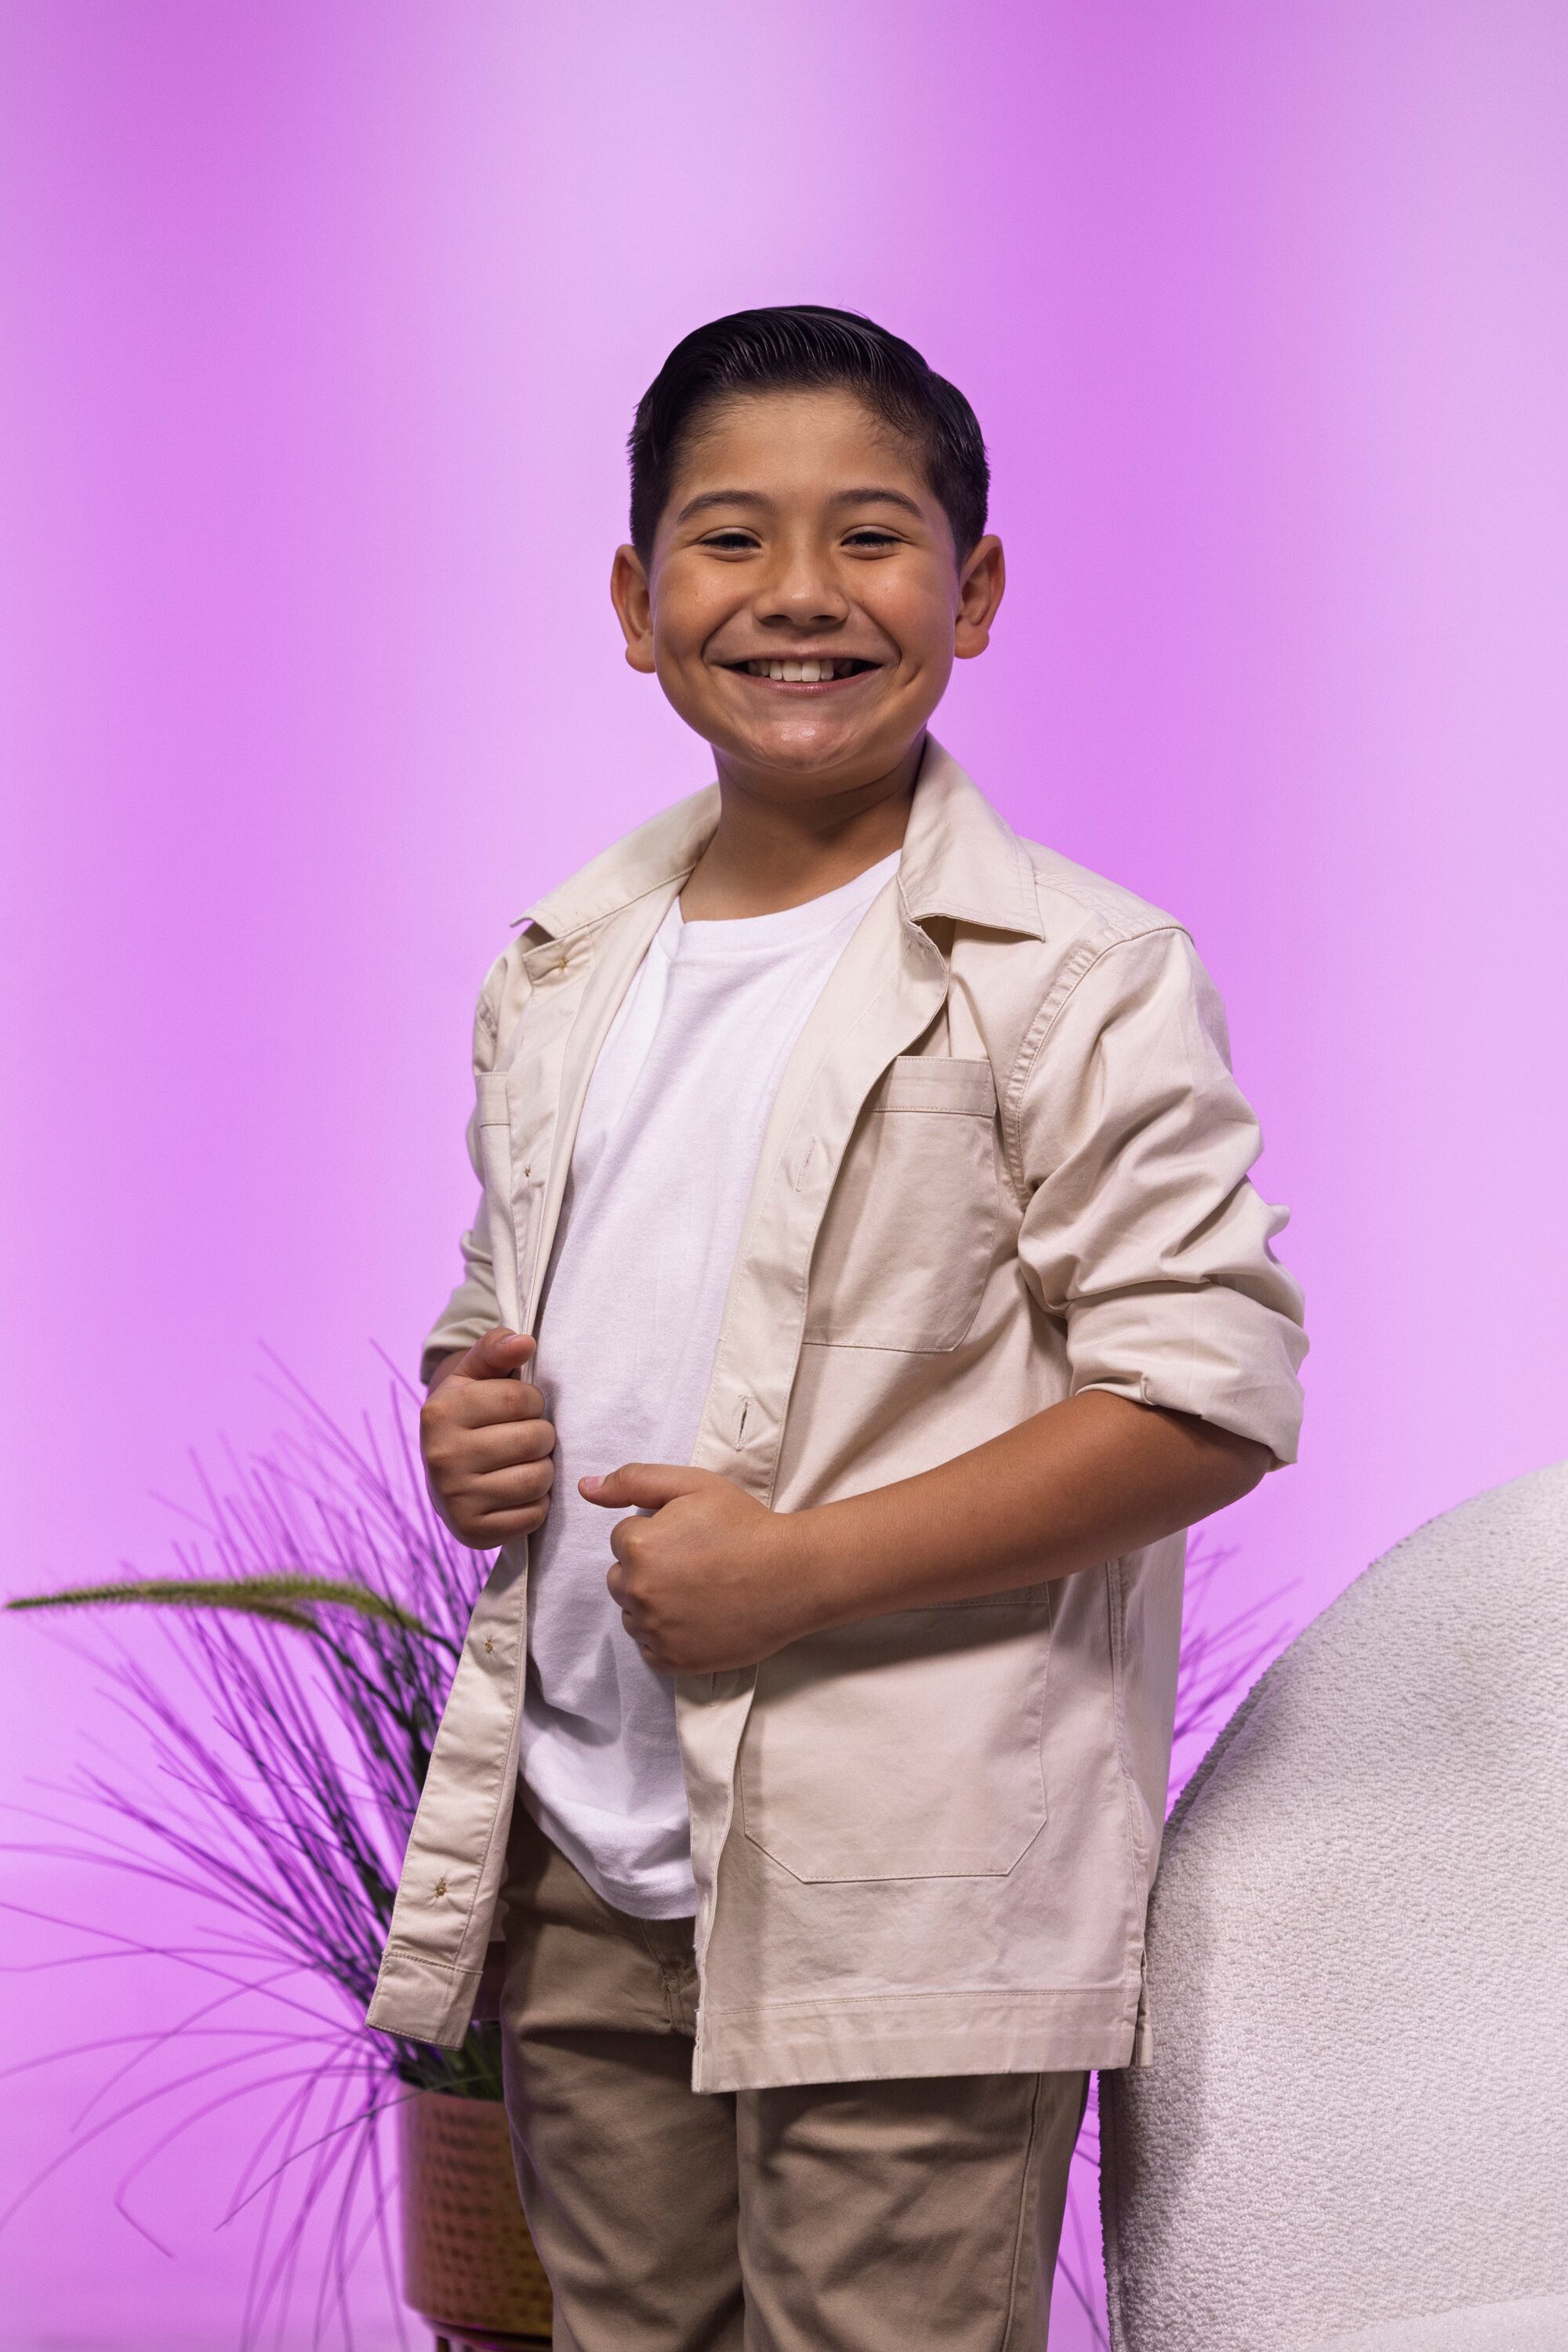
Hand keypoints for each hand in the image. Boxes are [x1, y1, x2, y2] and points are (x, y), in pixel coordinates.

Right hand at [420, 1328, 555, 1548]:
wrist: (444, 1471)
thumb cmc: (471, 1414)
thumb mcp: (475, 1375)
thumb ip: (496, 1349)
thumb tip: (525, 1342)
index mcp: (440, 1412)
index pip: (522, 1398)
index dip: (534, 1401)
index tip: (522, 1408)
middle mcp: (442, 1456)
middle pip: (535, 1440)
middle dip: (542, 1435)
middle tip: (527, 1438)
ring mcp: (455, 1498)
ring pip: (538, 1479)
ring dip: (543, 1470)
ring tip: (526, 1463)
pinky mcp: (471, 1532)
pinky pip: (533, 1516)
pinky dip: (537, 1504)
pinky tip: (518, 1493)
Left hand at [581, 1464, 816, 1673]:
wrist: (793, 1575)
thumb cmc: (745, 1525)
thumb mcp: (692, 1485)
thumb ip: (633, 1481)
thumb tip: (585, 1488)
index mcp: (638, 1547)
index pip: (622, 1540)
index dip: (656, 1534)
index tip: (690, 1538)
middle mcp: (639, 1593)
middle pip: (621, 1579)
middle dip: (647, 1570)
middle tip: (694, 1565)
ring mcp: (656, 1631)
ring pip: (633, 1615)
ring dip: (653, 1605)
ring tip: (698, 1592)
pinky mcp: (674, 1661)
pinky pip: (650, 1649)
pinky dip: (667, 1637)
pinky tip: (698, 1618)